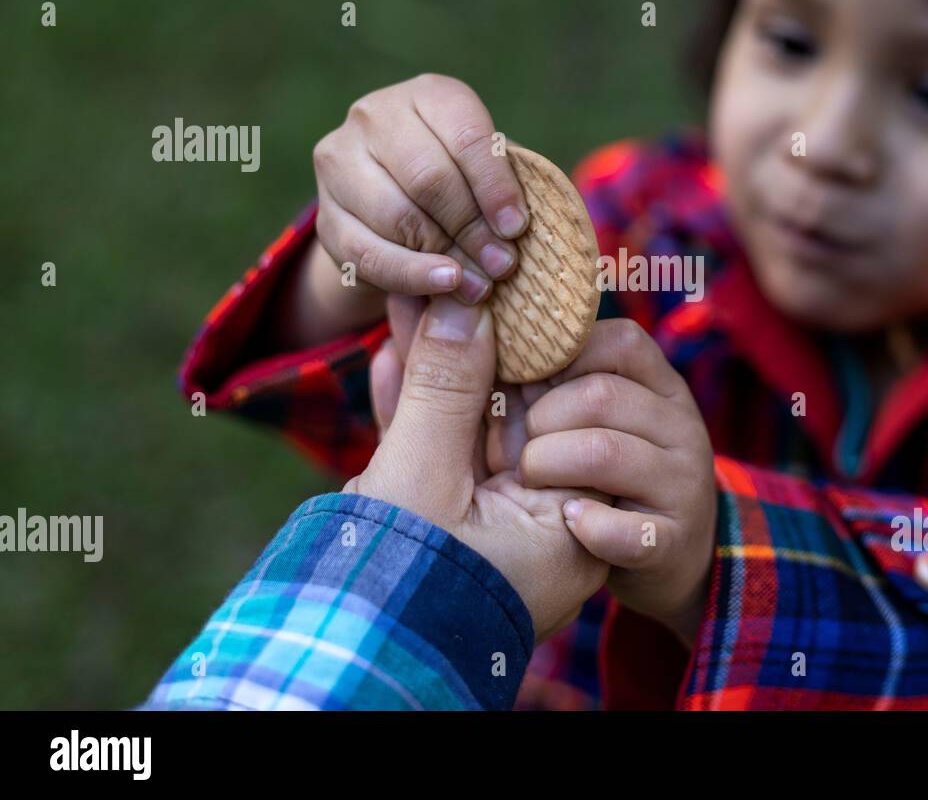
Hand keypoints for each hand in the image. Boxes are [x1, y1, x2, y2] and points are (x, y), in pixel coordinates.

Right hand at [313, 73, 529, 301]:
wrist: (400, 199)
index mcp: (429, 95)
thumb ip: (500, 191)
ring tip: (481, 282)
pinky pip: (368, 254)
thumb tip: (511, 230)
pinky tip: (444, 284)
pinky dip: (411, 275)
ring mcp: (340, 162)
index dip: (495, 186)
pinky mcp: (326, 215)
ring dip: (445, 256)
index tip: (516, 227)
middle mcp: (375, 116)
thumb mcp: (486, 171)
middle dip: (472, 228)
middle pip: (429, 179)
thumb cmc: (464, 181)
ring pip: (397, 216)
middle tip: (502, 264)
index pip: (465, 136)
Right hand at [345, 292, 607, 642]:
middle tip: (451, 293)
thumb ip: (446, 390)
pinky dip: (407, 417)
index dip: (527, 352)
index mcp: (562, 529)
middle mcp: (530, 531)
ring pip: (461, 435)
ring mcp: (481, 534)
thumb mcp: (424, 479)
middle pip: (507, 421)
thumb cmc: (397, 588)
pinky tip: (387, 361)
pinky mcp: (434, 534)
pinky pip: (430, 462)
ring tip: (410, 308)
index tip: (503, 301)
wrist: (331, 668)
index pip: (559, 419)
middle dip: (472, 354)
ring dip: (432, 375)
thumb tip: (463, 308)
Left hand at [516, 319, 717, 645]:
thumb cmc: (601, 479)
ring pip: (605, 452)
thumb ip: (554, 380)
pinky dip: (586, 527)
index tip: (525, 384)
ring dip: (550, 467)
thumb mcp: (589, 420)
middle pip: (601, 394)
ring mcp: (682, 484)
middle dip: (541, 421)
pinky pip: (624, 529)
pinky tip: (568, 523)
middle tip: (520, 447)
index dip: (562, 358)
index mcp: (660, 386)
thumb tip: (484, 331)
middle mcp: (680, 427)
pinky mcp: (673, 542)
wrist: (658, 563)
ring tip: (530, 485)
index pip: (621, 341)